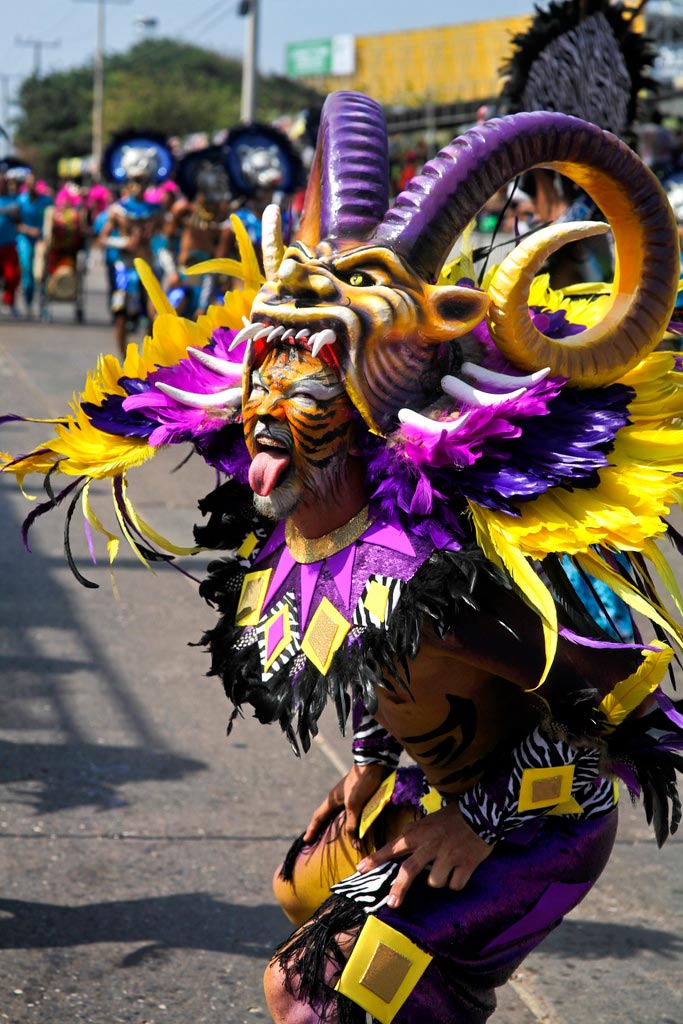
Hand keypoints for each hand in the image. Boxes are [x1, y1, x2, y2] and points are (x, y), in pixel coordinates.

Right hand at [303, 764, 389, 847]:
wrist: (376, 765)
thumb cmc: (360, 782)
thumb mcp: (354, 804)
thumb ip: (352, 823)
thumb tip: (354, 844)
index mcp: (332, 799)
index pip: (319, 817)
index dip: (312, 829)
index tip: (305, 840)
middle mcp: (339, 799)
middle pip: (328, 817)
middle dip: (324, 830)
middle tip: (320, 844)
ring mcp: (350, 798)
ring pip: (342, 817)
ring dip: (341, 829)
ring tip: (342, 843)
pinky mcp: (362, 798)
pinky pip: (354, 815)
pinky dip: (354, 825)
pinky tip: (360, 832)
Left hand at [356, 801, 491, 907]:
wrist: (483, 812)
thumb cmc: (453, 817)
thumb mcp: (429, 820)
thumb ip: (414, 832)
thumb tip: (400, 841)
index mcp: (420, 833)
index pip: (392, 846)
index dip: (376, 859)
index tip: (360, 869)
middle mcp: (431, 845)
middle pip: (409, 871)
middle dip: (399, 889)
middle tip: (391, 903)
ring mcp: (448, 856)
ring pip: (434, 882)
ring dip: (439, 879)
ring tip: (447, 866)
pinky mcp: (465, 864)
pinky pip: (454, 885)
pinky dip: (456, 881)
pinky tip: (461, 869)